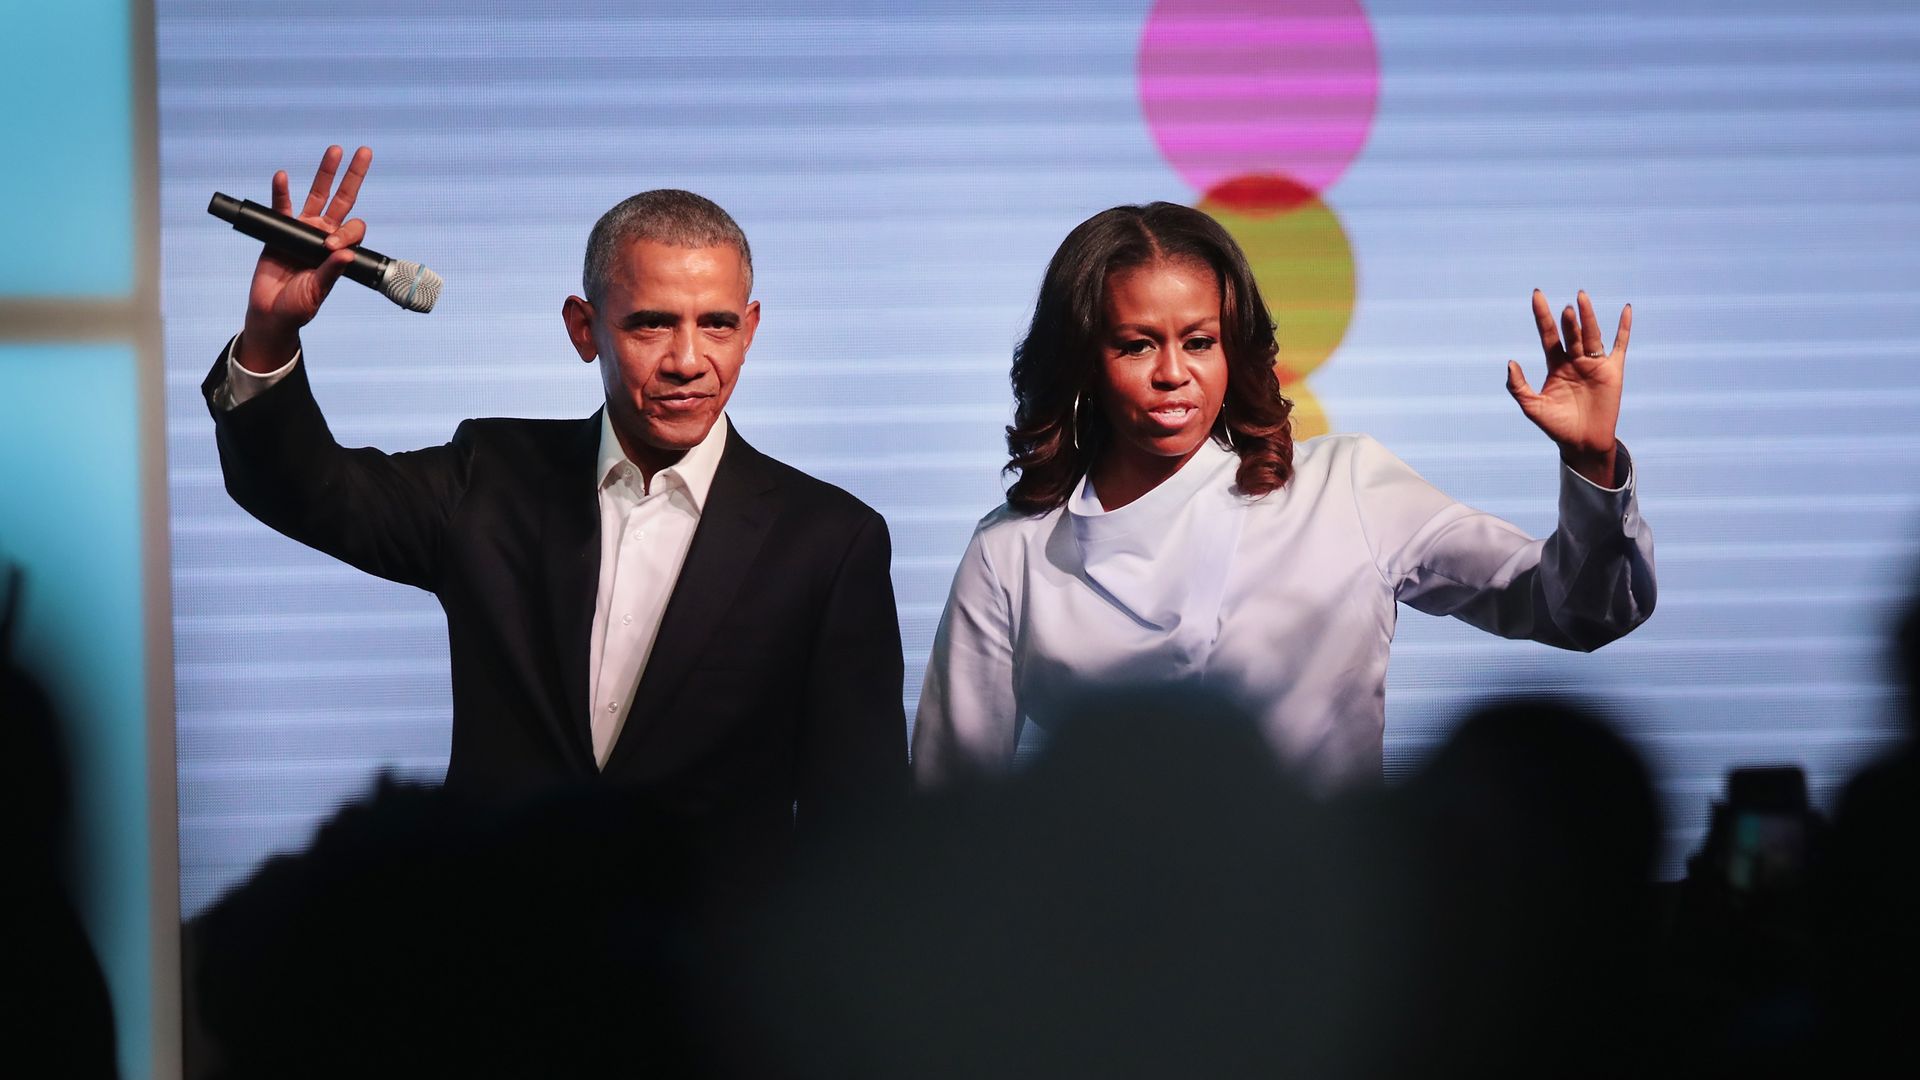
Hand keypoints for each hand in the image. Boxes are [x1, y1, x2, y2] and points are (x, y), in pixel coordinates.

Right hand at [237, 145, 371, 372]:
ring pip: (317, 195)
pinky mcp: (280, 230)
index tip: (331, 247)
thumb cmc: (299, 306)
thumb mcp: (318, 291)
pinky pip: (281, 207)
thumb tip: (345, 253)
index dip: (347, 232)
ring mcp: (303, 229)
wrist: (271, 312)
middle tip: (364, 152)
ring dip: (325, 173)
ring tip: (335, 151)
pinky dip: (281, 191)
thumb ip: (330, 272)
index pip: (352, 229)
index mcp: (339, 250)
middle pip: (342, 199)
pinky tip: (282, 176)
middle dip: (352, 176)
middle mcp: (324, 234)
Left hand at [1506, 289, 1631, 486]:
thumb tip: (1510, 362)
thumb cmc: (1556, 426)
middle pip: (1570, 333)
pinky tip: (1626, 309)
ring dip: (1588, 318)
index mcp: (1555, 365)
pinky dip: (1624, 328)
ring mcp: (1594, 364)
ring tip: (1581, 299)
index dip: (1542, 316)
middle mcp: (1574, 360)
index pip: (1547, 334)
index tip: (1536, 294)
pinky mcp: (1613, 371)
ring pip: (1591, 335)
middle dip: (1568, 321)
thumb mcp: (1532, 407)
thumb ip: (1518, 386)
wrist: (1583, 443)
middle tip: (1565, 309)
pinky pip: (1620, 345)